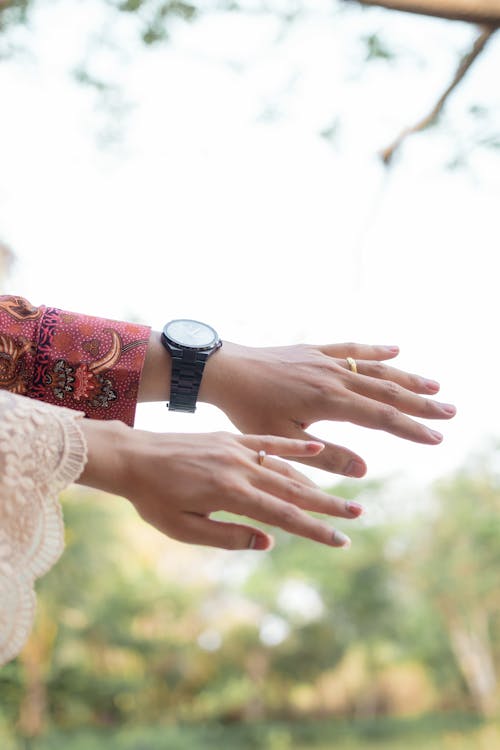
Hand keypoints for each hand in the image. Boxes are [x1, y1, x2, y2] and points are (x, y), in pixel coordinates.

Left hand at [78, 421, 363, 549]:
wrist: (132, 456)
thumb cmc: (153, 498)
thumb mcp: (183, 528)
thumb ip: (227, 535)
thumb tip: (268, 542)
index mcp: (230, 493)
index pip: (282, 515)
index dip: (314, 530)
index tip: (340, 541)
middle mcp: (240, 468)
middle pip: (293, 490)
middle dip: (327, 506)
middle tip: (357, 516)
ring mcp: (237, 450)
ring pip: (285, 468)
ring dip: (317, 482)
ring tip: (344, 492)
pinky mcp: (230, 439)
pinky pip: (268, 442)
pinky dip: (293, 446)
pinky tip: (315, 446)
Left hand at [200, 341, 455, 475]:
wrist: (226, 371)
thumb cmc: (248, 410)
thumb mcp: (283, 441)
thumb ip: (323, 457)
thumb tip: (364, 471)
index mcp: (329, 401)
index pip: (381, 417)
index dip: (411, 428)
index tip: (437, 437)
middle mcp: (334, 377)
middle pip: (387, 391)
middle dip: (420, 403)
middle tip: (451, 411)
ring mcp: (326, 361)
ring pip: (375, 369)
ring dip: (407, 378)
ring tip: (435, 385)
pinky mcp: (315, 351)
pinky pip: (351, 349)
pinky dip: (375, 351)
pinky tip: (395, 350)